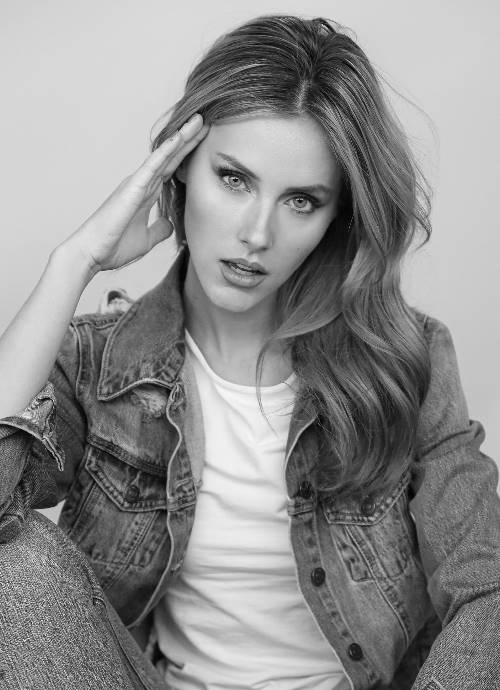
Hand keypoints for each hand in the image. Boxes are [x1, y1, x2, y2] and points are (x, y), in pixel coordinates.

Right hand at [62, 113, 208, 273]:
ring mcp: (137, 182)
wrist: (92, 252)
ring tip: (198, 120)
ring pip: (164, 154)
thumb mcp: (146, 240)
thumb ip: (158, 230)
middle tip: (205, 120)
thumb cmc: (113, 246)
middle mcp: (142, 183)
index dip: (187, 154)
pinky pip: (153, 165)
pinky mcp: (132, 187)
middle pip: (170, 156)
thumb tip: (169, 224)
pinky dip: (166, 151)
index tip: (203, 140)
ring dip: (181, 137)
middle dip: (188, 139)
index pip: (172, 169)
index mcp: (146, 193)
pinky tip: (179, 138)